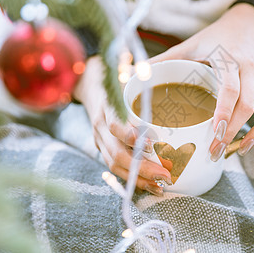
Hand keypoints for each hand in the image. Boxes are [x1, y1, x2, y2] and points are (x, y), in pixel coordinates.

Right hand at [72, 56, 171, 195]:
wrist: (88, 82)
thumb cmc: (112, 75)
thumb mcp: (122, 69)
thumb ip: (134, 71)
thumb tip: (150, 67)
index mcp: (105, 107)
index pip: (114, 124)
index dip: (130, 136)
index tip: (150, 144)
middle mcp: (99, 126)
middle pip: (117, 153)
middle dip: (142, 168)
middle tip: (165, 175)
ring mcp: (99, 139)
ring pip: (115, 165)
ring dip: (138, 179)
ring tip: (161, 187)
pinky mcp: (102, 148)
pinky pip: (115, 168)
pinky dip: (133, 179)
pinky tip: (152, 185)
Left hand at [149, 3, 253, 159]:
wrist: (248, 23)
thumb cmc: (214, 37)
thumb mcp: (189, 45)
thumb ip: (164, 60)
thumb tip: (132, 75)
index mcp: (228, 58)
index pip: (230, 89)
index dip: (224, 113)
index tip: (214, 135)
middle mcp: (251, 67)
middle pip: (249, 104)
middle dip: (234, 131)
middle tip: (217, 151)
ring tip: (241, 150)